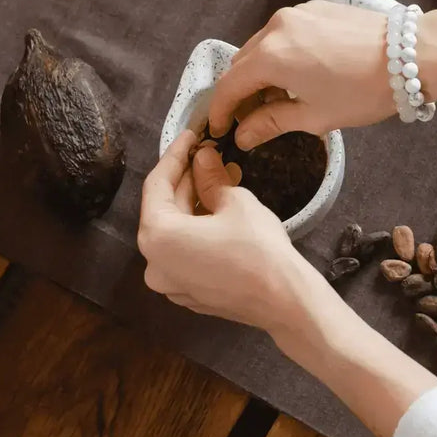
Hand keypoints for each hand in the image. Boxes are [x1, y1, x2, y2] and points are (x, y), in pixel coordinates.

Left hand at [137, 130, 329, 332]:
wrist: (284, 300)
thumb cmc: (258, 248)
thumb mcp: (235, 201)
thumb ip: (210, 177)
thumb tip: (203, 158)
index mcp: (157, 236)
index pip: (157, 184)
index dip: (175, 155)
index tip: (190, 136)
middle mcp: (153, 263)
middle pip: (164, 210)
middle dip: (187, 180)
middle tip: (208, 155)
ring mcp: (169, 283)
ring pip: (176, 232)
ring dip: (194, 204)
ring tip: (219, 178)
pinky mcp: (187, 294)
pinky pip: (185, 253)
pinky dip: (197, 230)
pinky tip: (219, 211)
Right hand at [208, 1, 395, 148]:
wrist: (410, 54)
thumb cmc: (363, 91)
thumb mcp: (315, 116)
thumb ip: (272, 123)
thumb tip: (242, 136)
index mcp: (270, 56)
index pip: (229, 85)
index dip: (222, 111)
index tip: (221, 130)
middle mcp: (275, 28)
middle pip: (241, 63)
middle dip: (240, 92)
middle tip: (250, 119)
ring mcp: (295, 14)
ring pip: (261, 46)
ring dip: (260, 72)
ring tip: (277, 99)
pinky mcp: (314, 8)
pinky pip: (283, 33)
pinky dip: (279, 55)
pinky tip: (298, 75)